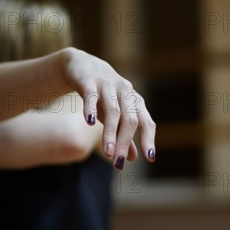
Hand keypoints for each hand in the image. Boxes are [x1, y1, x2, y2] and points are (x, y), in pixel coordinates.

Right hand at [62, 48, 155, 168]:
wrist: (81, 67)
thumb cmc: (102, 95)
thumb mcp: (114, 115)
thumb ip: (124, 134)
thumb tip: (133, 158)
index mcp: (134, 101)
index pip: (146, 122)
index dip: (148, 139)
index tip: (149, 158)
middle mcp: (125, 92)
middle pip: (130, 119)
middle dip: (125, 142)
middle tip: (118, 162)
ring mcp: (108, 85)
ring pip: (113, 111)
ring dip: (110, 132)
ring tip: (108, 152)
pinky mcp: (89, 81)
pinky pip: (91, 96)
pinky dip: (91, 109)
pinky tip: (89, 123)